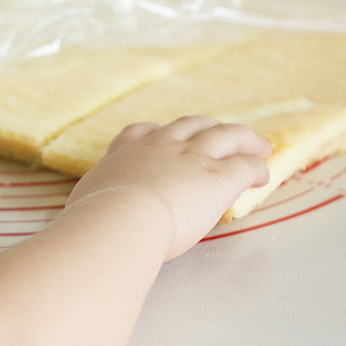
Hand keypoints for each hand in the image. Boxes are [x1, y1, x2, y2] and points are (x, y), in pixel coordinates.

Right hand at [64, 116, 271, 260]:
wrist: (120, 220)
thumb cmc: (97, 219)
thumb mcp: (87, 203)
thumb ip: (94, 204)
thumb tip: (83, 221)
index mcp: (127, 153)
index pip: (141, 132)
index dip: (158, 134)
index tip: (165, 138)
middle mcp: (161, 147)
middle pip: (191, 124)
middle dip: (208, 127)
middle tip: (222, 134)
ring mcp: (192, 158)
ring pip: (226, 135)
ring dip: (244, 138)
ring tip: (258, 145)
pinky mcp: (218, 176)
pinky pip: (245, 165)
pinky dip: (256, 167)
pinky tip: (262, 175)